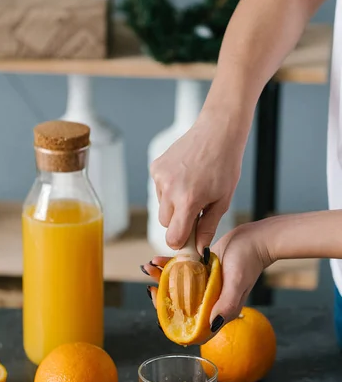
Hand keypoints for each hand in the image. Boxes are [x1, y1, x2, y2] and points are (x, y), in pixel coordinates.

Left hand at [142, 219, 272, 332]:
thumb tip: (213, 324)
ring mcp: (203, 286)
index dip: (172, 321)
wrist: (255, 239)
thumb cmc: (249, 262)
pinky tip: (156, 259)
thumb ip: (226, 305)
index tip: (160, 305)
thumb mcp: (237, 284)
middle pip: (179, 306)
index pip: (190, 325)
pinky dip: (167, 265)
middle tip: (151, 285)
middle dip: (161, 297)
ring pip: (176, 287)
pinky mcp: (200, 270)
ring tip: (149, 267)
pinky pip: (180, 270)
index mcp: (216, 310)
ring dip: (160, 278)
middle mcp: (208, 300)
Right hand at [149, 107, 245, 253]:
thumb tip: (198, 249)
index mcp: (188, 201)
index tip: (189, 239)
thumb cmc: (225, 166)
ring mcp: (160, 177)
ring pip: (161, 206)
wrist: (218, 132)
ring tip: (192, 188)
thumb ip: (208, 227)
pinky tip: (184, 177)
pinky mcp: (156, 167)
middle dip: (178, 222)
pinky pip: (158, 190)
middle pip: (165, 224)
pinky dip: (169, 189)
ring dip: (173, 205)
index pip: (173, 238)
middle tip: (196, 210)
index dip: (181, 242)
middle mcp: (170, 190)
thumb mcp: (222, 201)